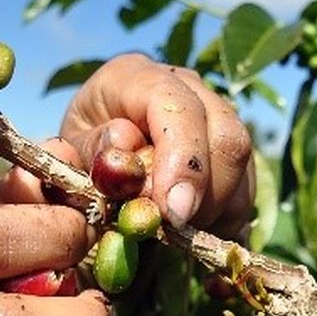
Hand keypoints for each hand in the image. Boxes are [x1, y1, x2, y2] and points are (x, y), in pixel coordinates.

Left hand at [0, 54, 253, 238]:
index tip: (172, 211)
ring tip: (176, 234)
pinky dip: (227, 221)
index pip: (178, 106)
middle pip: (226, 134)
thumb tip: (124, 146)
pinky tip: (197, 238)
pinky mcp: (230, 152)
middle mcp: (187, 87)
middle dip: (206, 193)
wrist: (93, 152)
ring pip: (242, 166)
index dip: (183, 158)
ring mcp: (215, 116)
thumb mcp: (69, 152)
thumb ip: (91, 151)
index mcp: (137, 77)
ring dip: (215, 210)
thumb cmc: (79, 152)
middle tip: (176, 231)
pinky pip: (246, 190)